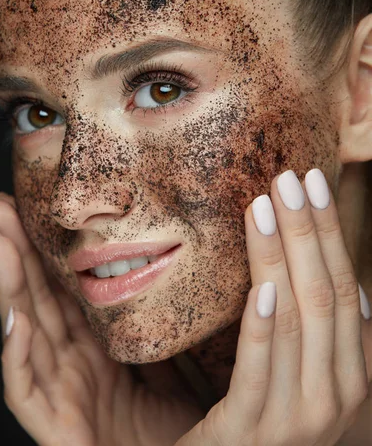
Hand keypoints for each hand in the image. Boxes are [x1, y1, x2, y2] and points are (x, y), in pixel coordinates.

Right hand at [0, 194, 202, 445]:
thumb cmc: (167, 431)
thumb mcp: (164, 364)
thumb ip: (152, 328)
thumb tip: (163, 276)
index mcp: (91, 346)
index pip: (58, 288)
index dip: (42, 249)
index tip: (29, 205)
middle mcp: (67, 362)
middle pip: (34, 297)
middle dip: (14, 251)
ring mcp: (57, 391)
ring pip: (23, 330)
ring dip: (8, 286)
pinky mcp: (54, 426)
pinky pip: (25, 390)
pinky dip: (17, 356)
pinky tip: (16, 320)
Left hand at [176, 168, 371, 445]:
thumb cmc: (265, 416)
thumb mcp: (298, 369)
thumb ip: (309, 326)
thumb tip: (311, 260)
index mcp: (349, 373)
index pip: (343, 286)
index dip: (330, 233)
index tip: (314, 183)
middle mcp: (335, 395)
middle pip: (324, 294)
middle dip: (308, 231)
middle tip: (288, 179)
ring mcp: (298, 418)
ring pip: (296, 320)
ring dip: (281, 257)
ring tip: (263, 206)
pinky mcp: (250, 434)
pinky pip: (259, 372)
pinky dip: (263, 327)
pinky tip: (260, 288)